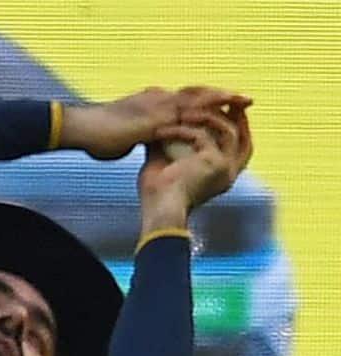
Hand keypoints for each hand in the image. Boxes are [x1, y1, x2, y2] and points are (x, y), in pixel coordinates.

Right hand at [62, 87, 248, 160]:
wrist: (82, 129)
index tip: (225, 103)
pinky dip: (209, 113)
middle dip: (221, 96)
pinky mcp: (156, 117)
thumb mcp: (122, 136)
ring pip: (198, 98)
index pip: (184, 98)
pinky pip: (189, 114)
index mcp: (150, 102)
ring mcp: (157, 105)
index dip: (206, 99)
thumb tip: (137, 142)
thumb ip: (136, 136)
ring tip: (243, 101)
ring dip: (222, 99)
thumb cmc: (95, 135)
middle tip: (244, 99)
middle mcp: (157, 98)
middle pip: (196, 93)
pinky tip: (224, 117)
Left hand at [138, 95, 253, 232]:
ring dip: (206, 117)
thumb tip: (159, 125)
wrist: (157, 211)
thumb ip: (169, 144)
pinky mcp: (214, 163)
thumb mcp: (164, 164)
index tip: (219, 109)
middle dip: (233, 114)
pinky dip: (182, 130)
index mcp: (222, 175)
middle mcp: (230, 172)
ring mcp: (226, 168)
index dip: (233, 125)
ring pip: (228, 130)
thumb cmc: (158, 195)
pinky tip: (162, 132)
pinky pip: (202, 136)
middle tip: (218, 98)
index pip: (238, 145)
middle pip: (243, 135)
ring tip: (183, 111)